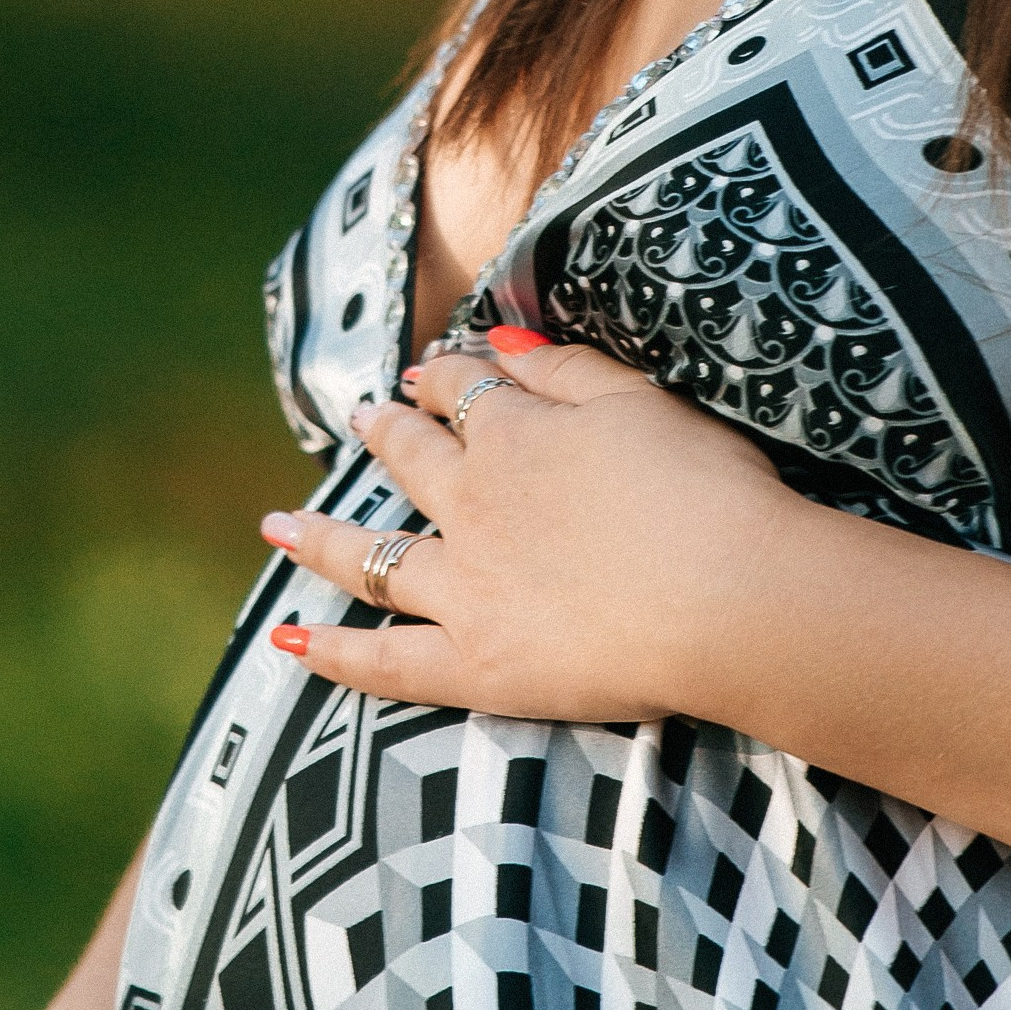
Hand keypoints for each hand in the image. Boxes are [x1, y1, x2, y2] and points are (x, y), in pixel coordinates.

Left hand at [260, 329, 797, 721]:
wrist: (731, 598)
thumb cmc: (709, 492)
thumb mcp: (642, 400)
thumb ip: (566, 368)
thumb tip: (502, 345)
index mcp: (517, 436)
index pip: (463, 393)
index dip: (444, 377)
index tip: (432, 371)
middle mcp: (473, 505)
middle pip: (411, 461)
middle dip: (385, 434)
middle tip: (362, 420)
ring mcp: (464, 588)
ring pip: (372, 555)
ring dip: (320, 536)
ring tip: (278, 525)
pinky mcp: (474, 664)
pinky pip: (384, 662)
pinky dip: (332, 654)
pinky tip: (285, 644)